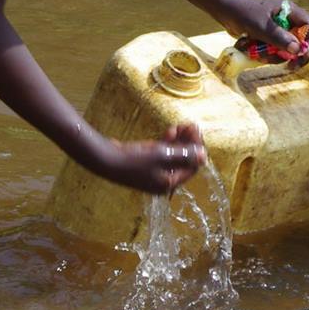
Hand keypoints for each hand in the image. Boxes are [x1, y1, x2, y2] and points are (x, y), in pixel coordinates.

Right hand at [92, 122, 206, 193]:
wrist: (104, 159)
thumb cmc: (133, 160)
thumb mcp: (162, 156)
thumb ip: (184, 155)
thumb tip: (203, 156)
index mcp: (169, 184)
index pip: (191, 167)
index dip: (196, 149)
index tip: (196, 131)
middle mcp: (163, 180)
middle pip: (183, 161)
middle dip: (188, 143)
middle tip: (191, 125)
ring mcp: (154, 172)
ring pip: (174, 155)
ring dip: (179, 141)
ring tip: (181, 126)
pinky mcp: (146, 163)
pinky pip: (162, 153)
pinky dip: (167, 143)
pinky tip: (170, 131)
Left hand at [226, 0, 308, 69]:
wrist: (225, 11)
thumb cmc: (244, 14)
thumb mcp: (262, 27)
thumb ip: (279, 38)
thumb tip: (298, 50)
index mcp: (289, 11)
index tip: (304, 54)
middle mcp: (287, 19)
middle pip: (301, 40)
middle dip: (294, 54)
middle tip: (291, 67)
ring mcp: (278, 29)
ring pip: (287, 48)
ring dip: (276, 56)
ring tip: (261, 55)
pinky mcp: (270, 37)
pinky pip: (275, 50)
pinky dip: (268, 54)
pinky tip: (256, 53)